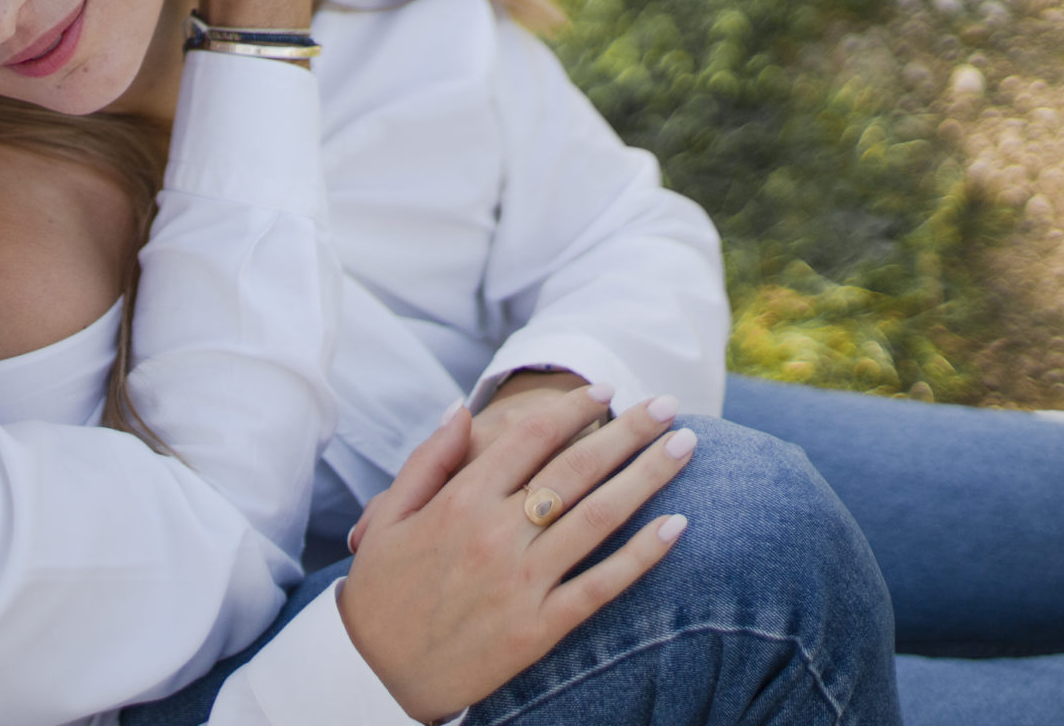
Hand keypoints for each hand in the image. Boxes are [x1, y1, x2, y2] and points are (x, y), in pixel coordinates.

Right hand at [337, 385, 694, 721]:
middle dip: (628, 432)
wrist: (377, 674)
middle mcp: (497, 534)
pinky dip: (643, 556)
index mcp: (460, 501)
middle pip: (576, 469)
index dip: (572, 409)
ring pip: (599, 518)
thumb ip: (429, 460)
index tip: (605, 390)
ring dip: (647, 477)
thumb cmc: (382, 590)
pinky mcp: (539, 628)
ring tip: (686, 448)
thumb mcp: (389, 516)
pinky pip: (601, 585)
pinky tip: (676, 527)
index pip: (530, 438)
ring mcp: (522, 581)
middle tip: (666, 406)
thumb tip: (461, 411)